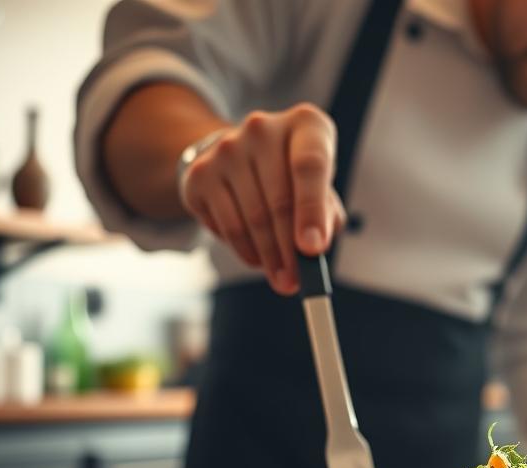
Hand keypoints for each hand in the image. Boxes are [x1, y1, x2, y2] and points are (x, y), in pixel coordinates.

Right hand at [179, 103, 346, 295]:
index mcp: (305, 124)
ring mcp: (227, 147)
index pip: (310, 166)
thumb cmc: (292, 176)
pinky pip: (226, 226)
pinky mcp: (200, 172)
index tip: (313, 249)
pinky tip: (258, 259)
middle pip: (279, 200)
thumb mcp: (320, 186)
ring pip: (253, 219)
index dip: (312, 209)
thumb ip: (326, 215)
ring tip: (282, 278)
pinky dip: (245, 251)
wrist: (239, 155)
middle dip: (291, 250)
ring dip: (270, 258)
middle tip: (298, 282)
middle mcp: (263, 128)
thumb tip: (313, 248)